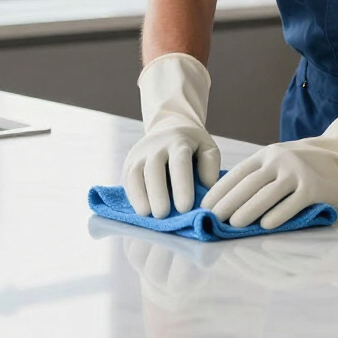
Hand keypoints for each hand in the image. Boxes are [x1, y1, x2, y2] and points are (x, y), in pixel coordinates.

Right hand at [122, 53, 220, 217]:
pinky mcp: (130, 161)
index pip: (180, 163)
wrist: (170, 121)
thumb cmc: (194, 142)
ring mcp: (141, 152)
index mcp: (181, 141)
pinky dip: (131, 194)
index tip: (186, 206)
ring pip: (138, 174)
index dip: (182, 184)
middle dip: (160, 193)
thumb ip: (210, 164)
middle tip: (166, 215)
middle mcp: (159, 145)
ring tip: (151, 216)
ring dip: (143, 196)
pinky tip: (139, 211)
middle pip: (156, 170)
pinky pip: (127, 178)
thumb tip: (207, 185)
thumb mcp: (208, 147)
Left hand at [202, 137, 337, 229]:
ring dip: (248, 210)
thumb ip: (258, 175)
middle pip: (249, 184)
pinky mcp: (313, 187)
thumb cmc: (301, 163)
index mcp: (266, 155)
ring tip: (233, 225)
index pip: (238, 173)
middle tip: (213, 219)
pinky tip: (265, 225)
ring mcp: (297, 173)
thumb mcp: (277, 160)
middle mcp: (279, 161)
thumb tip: (227, 200)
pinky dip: (278, 214)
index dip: (220, 190)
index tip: (205, 206)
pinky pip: (292, 203)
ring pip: (267, 194)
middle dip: (228, 202)